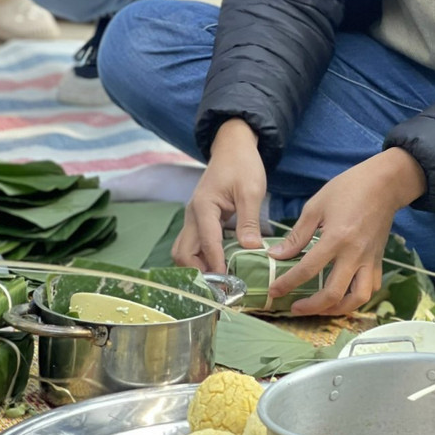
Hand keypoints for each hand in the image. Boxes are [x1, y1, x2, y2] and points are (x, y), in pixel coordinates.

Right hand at [173, 119, 267, 272]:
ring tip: (220, 281)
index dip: (215, 266)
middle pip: (183, 253)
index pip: (205, 244)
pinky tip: (220, 266)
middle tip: (220, 288)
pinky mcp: (199, 220)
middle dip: (197, 272)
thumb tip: (251, 249)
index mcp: (203, 207)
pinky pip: (194, 244)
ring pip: (185, 250)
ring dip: (197, 267)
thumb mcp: (251, 191)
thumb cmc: (243, 165)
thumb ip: (249, 220)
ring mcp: (193, 218)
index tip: (227, 285)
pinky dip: (202, 257)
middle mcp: (192, 215)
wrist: (233, 147)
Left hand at [265, 148, 426, 315]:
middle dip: (311, 307)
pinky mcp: (379, 259)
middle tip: (295, 307)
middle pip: (334, 293)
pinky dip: (357, 298)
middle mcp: (354, 253)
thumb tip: (276, 255)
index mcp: (336, 238)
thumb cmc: (349, 188)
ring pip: (358, 298)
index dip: (287, 284)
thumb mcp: (316, 205)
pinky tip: (343, 296)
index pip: (308, 270)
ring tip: (321, 309)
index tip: (273, 291)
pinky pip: (371, 287)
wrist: (385, 183)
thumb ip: (297, 234)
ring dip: (338, 310)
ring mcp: (369, 259)